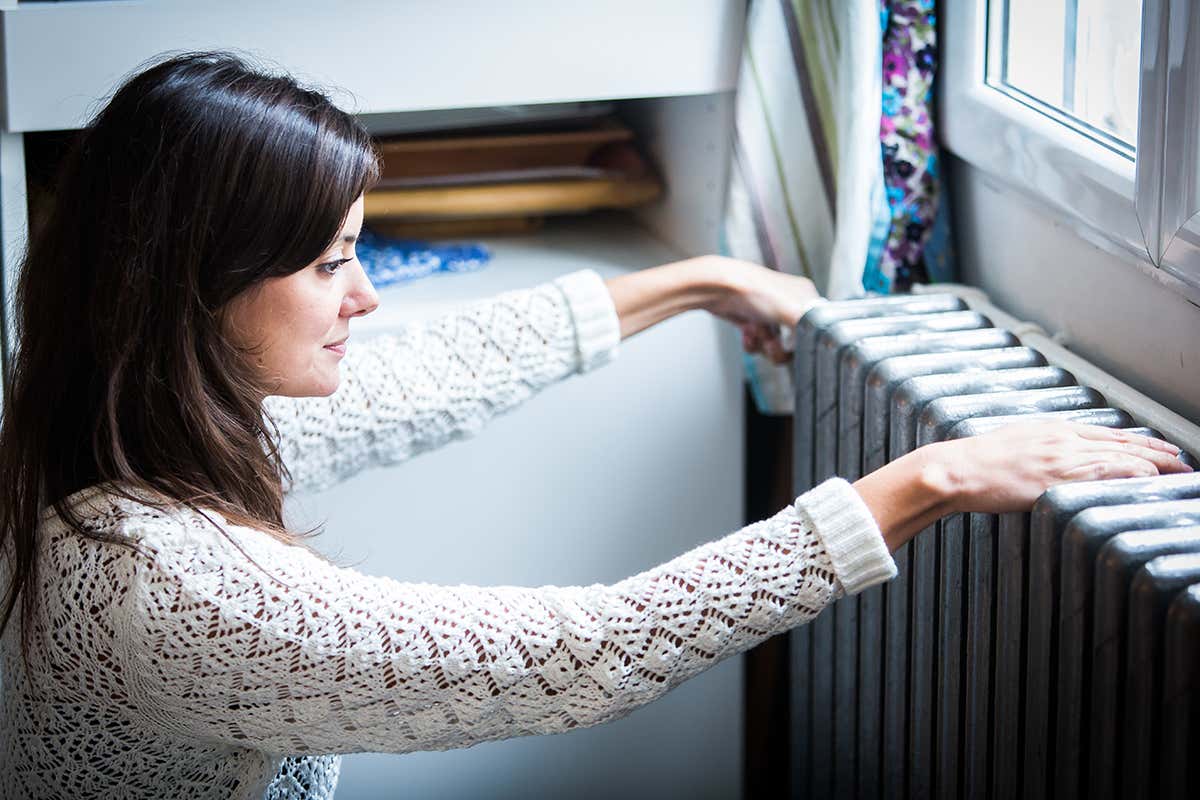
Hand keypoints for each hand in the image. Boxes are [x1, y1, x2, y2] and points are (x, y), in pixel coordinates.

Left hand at [690, 255, 823, 363]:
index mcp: (805, 296)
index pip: (816, 328)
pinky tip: (746, 333)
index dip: (803, 342)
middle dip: (780, 348)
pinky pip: (758, 344)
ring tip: (756, 334)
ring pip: (775, 346)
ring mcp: (769, 313)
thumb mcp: (794, 310)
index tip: (793, 345)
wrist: (719, 288)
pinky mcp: (751, 321)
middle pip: (794, 342)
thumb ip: (814, 328)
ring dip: (764, 346)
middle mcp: (788, 304)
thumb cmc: (755, 291)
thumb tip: (826, 342)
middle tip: (771, 343)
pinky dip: (752, 343)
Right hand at [935, 420, 1192, 513]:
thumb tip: (1052, 463)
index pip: (1108, 435)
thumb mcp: (1012, 445)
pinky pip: (1106, 471)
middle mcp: (1062, 438)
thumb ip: (1039, 450)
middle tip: (1183, 461)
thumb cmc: (976, 463)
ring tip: (1180, 473)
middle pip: (1123, 443)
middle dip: (1158, 453)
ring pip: (1122, 456)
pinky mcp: (1058, 475)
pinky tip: (1151, 478)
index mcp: (1052, 429)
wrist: (956, 469)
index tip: (1159, 449)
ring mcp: (1062, 456)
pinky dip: (1134, 473)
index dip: (1139, 443)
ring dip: (1156, 465)